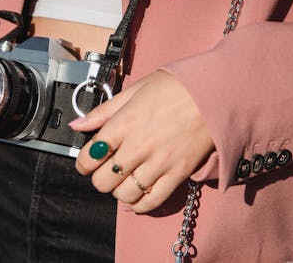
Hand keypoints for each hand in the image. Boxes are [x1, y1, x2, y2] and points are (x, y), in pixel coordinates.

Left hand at [71, 71, 213, 212]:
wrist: (216, 93)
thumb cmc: (175, 87)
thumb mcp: (134, 91)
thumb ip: (103, 112)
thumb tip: (77, 125)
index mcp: (123, 124)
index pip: (89, 157)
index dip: (83, 163)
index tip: (87, 162)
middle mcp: (137, 147)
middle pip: (103, 181)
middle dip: (99, 178)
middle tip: (106, 170)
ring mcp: (159, 163)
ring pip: (124, 195)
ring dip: (118, 191)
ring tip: (123, 181)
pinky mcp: (178, 174)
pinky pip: (152, 202)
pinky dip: (139, 205)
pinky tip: (136, 198)